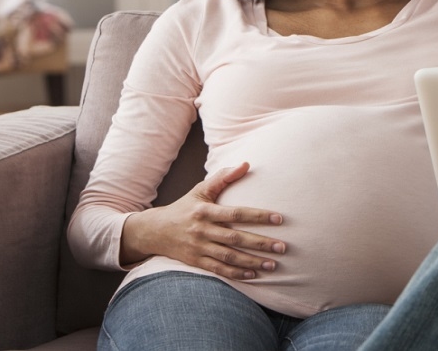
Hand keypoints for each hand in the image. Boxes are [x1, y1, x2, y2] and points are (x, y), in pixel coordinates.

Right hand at [120, 162, 286, 280]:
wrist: (154, 231)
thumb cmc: (185, 207)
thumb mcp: (201, 189)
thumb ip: (223, 177)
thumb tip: (247, 164)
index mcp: (205, 210)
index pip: (236, 213)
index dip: (258, 216)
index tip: (279, 219)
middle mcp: (202, 230)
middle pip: (235, 238)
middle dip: (260, 243)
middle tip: (283, 247)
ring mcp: (199, 248)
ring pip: (229, 258)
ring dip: (252, 262)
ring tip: (273, 265)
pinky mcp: (196, 262)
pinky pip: (219, 270)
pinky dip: (237, 274)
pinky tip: (254, 275)